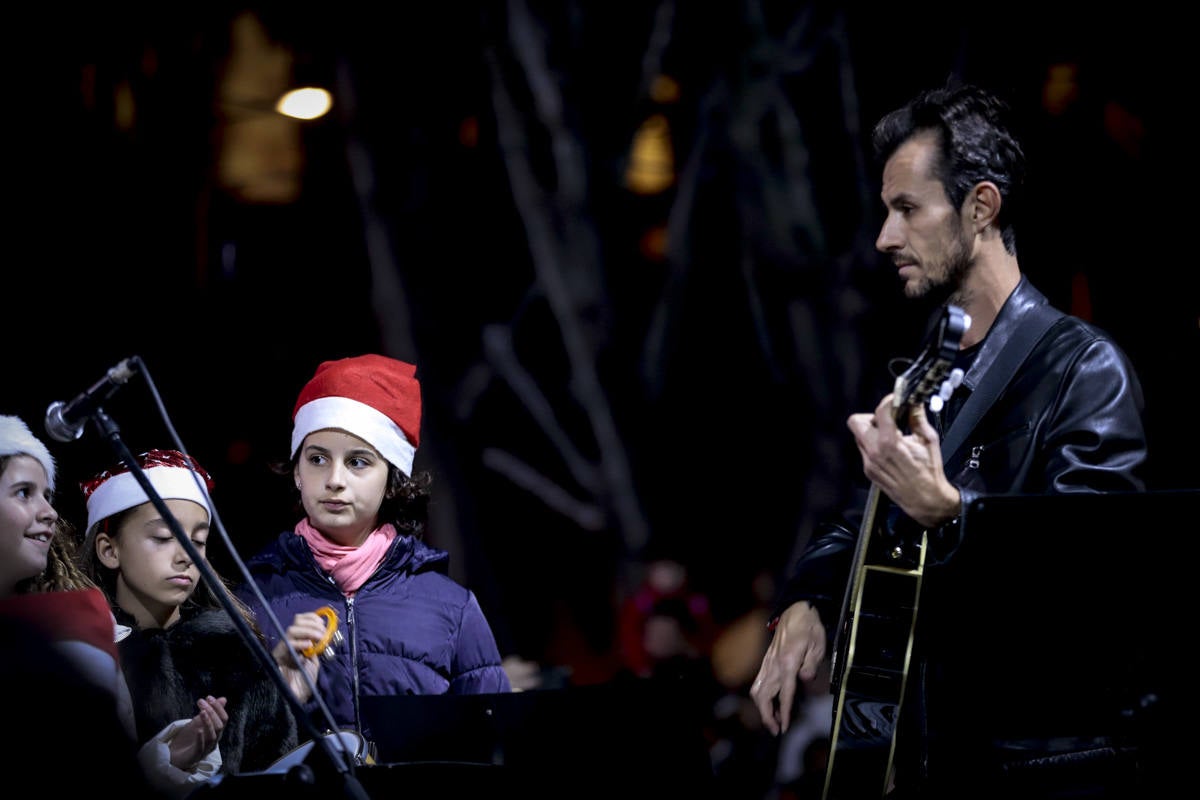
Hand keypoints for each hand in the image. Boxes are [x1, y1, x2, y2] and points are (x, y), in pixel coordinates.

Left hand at [169, 695, 227, 769]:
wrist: (174, 757)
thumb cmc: (188, 739)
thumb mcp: (198, 722)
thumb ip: (211, 712)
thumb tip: (223, 699)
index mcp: (216, 732)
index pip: (223, 719)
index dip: (218, 708)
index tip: (209, 697)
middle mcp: (213, 741)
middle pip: (219, 726)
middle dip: (212, 712)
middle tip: (202, 702)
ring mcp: (205, 749)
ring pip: (212, 736)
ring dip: (208, 723)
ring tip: (202, 712)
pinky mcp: (195, 756)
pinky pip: (201, 747)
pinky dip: (200, 738)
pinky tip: (198, 730)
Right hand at [272, 611, 326, 701]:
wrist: (294, 698)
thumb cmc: (304, 681)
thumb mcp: (313, 661)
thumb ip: (316, 648)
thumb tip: (324, 635)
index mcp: (298, 641)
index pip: (301, 620)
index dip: (312, 618)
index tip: (323, 623)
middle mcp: (289, 643)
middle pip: (296, 622)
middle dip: (312, 624)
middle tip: (323, 632)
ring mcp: (283, 649)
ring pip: (292, 630)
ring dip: (308, 631)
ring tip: (319, 638)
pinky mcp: (279, 657)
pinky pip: (288, 645)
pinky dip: (299, 643)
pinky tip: (308, 646)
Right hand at [750, 602, 825, 735]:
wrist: (796, 610)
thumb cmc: (810, 627)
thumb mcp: (818, 645)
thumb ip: (811, 664)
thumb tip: (805, 680)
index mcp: (788, 662)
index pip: (784, 693)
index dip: (784, 712)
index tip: (784, 727)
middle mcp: (774, 664)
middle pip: (763, 695)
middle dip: (767, 715)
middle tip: (776, 730)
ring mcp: (768, 662)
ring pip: (757, 690)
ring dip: (763, 708)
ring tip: (774, 720)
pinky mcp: (767, 661)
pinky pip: (760, 682)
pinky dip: (763, 697)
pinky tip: (772, 703)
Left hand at [847, 395, 959, 527]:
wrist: (925, 499)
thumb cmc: (929, 471)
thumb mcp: (928, 440)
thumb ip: (917, 418)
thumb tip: (913, 403)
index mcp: (890, 442)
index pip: (880, 412)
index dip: (888, 401)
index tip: (895, 400)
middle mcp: (874, 451)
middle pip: (856, 422)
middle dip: (871, 416)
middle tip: (887, 420)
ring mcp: (868, 462)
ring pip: (859, 436)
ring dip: (871, 431)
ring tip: (890, 435)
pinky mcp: (868, 470)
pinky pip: (864, 450)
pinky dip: (873, 445)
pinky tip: (889, 450)